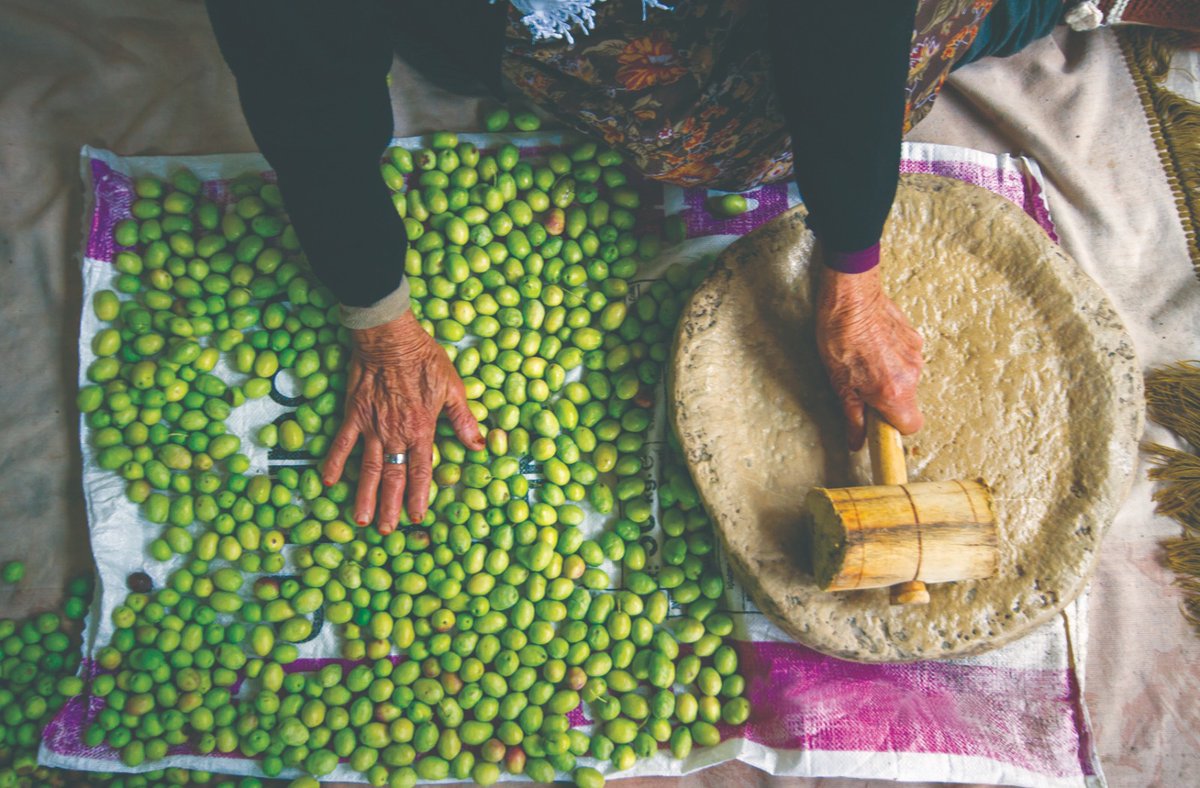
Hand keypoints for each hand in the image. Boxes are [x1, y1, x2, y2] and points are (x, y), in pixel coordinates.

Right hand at [321, 311, 483, 532]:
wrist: (389, 337)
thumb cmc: (424, 359)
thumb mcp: (453, 388)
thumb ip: (464, 420)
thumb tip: (479, 446)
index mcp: (422, 429)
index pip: (420, 472)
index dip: (418, 497)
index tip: (416, 517)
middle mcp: (396, 433)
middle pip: (393, 477)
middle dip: (390, 506)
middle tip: (385, 530)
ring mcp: (371, 426)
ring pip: (369, 467)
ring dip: (364, 495)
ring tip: (360, 519)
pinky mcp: (353, 414)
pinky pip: (342, 443)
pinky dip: (335, 462)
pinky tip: (328, 481)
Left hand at [815, 264, 923, 449]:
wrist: (850, 296)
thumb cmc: (839, 337)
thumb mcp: (839, 384)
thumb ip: (853, 417)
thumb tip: (857, 442)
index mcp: (894, 392)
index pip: (911, 426)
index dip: (894, 427)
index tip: (878, 422)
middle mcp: (911, 375)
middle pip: (907, 402)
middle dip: (887, 400)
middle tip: (861, 386)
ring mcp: (916, 355)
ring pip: (907, 379)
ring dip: (889, 377)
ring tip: (864, 361)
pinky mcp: (915, 337)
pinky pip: (907, 359)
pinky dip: (893, 358)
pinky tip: (873, 345)